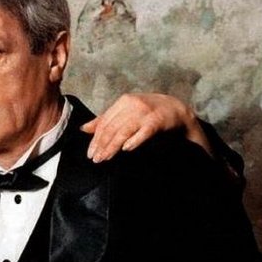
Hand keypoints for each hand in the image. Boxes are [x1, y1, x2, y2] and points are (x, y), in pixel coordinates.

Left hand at [82, 93, 211, 161]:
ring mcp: (145, 112)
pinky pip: (142, 132)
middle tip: (95, 159)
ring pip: (123, 131)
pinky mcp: (157, 121)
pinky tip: (126, 149)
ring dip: (112, 146)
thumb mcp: (126, 113)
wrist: (177, 110)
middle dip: (101, 144)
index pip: (105, 122)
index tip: (90, 153)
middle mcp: (133, 105)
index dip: (96, 138)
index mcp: (123, 102)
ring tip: (104, 158)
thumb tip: (84, 129)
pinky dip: (134, 140)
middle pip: (112, 127)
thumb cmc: (149, 113)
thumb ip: (106, 120)